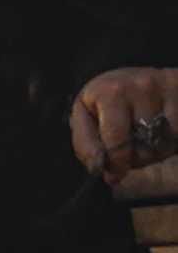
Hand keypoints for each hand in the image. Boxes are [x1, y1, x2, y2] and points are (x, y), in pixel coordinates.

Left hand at [69, 67, 177, 184]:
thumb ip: (86, 142)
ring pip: (162, 147)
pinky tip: (159, 132)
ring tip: (142, 138)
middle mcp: (140, 88)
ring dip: (152, 153)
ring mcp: (167, 92)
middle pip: (142, 149)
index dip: (115, 165)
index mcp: (110, 93)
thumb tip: (97, 168)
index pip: (116, 142)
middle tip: (126, 152)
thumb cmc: (107, 98)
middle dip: (133, 159)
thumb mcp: (85, 113)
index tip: (113, 175)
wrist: (138, 77)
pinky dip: (168, 144)